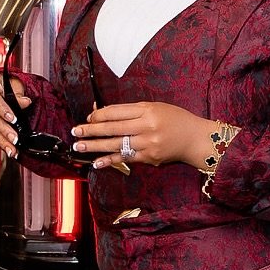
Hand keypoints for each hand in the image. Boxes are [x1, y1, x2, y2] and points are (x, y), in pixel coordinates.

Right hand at [0, 70, 27, 156]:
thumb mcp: (12, 82)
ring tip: (11, 148)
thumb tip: (25, 102)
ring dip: (0, 139)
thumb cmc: (0, 82)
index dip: (2, 109)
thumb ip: (18, 93)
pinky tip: (6, 147)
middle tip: (13, 138)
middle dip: (2, 128)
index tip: (13, 119)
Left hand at [71, 101, 213, 171]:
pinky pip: (125, 158)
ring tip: (79, 146)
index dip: (99, 115)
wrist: (195, 139)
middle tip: (75, 131)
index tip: (88, 118)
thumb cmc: (175, 120)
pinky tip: (97, 162)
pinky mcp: (149, 158)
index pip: (117, 112)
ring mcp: (147, 144)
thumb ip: (133, 111)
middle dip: (91, 130)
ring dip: (95, 146)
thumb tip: (106, 115)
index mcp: (147, 110)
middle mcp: (146, 126)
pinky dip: (110, 160)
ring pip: (116, 144)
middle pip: (113, 128)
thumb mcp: (156, 107)